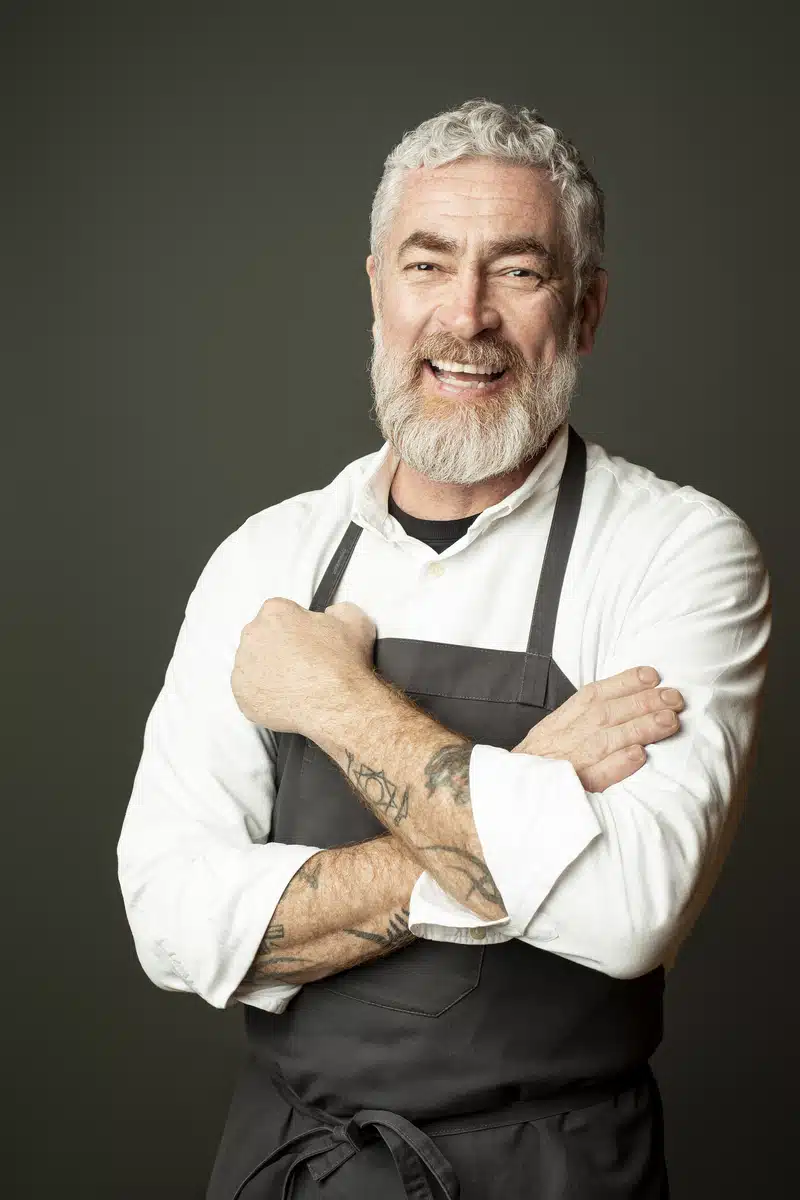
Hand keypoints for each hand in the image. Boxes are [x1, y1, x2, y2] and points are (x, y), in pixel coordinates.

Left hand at [231, 598, 376, 736]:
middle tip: (300, 664)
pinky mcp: (241, 693)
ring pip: (253, 664)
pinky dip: (262, 694)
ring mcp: (243, 666)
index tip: (305, 641)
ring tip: (294, 683)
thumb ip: (337, 610)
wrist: (337, 703)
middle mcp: (253, 634)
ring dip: (268, 670)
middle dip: (277, 647)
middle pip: (261, 636)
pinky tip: (284, 697)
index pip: (279, 613)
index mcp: (275, 612)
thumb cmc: (343, 663)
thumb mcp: (354, 621)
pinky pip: (248, 690)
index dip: (294, 627)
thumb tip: (330, 614)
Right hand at [512, 667, 683, 791]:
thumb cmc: (536, 772)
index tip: (652, 676)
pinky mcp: (571, 793)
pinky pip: (595, 777)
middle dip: (642, 702)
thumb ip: (579, 723)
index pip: (592, 695)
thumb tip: (622, 706)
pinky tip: (639, 756)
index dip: (623, 683)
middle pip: (605, 714)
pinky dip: (616, 765)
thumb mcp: (550, 738)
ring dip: (639, 728)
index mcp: (557, 724)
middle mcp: (561, 740)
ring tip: (670, 722)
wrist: (504, 804)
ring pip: (605, 740)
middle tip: (675, 699)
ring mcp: (565, 766)